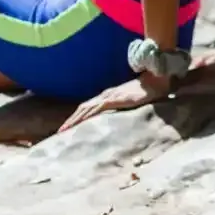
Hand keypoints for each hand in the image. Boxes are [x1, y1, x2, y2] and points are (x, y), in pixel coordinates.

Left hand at [58, 71, 172, 132]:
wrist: (154, 81)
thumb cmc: (146, 92)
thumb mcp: (131, 103)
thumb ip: (123, 109)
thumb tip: (119, 120)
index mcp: (106, 97)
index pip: (87, 109)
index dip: (76, 118)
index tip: (68, 129)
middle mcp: (104, 96)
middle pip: (82, 109)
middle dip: (70, 121)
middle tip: (60, 133)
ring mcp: (107, 97)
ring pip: (85, 109)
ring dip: (73, 121)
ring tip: (64, 131)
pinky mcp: (113, 99)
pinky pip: (96, 109)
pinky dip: (86, 117)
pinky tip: (80, 124)